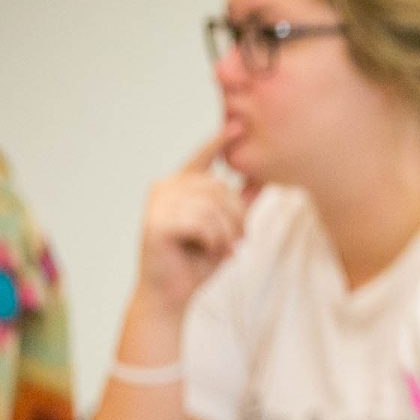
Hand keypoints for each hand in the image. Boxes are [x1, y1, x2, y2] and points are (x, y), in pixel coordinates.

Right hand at [133, 134, 249, 313]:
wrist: (172, 295)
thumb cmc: (197, 261)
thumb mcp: (226, 228)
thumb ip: (240, 203)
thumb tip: (263, 178)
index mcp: (180, 185)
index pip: (202, 157)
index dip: (219, 140)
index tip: (237, 124)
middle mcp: (165, 188)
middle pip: (219, 188)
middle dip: (237, 217)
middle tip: (238, 241)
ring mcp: (157, 203)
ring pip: (213, 206)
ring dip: (227, 232)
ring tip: (224, 248)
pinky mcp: (156, 222)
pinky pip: (202, 222)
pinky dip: (214, 240)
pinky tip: (208, 250)